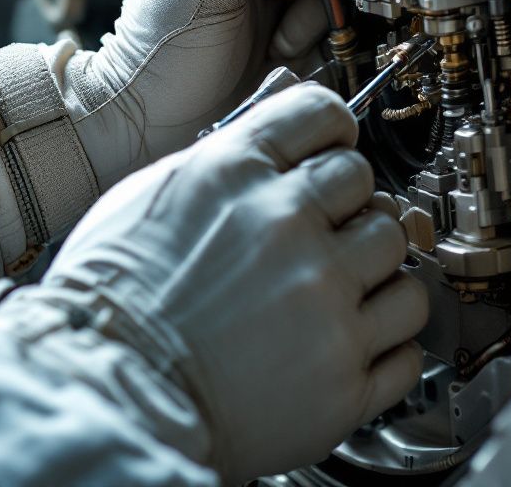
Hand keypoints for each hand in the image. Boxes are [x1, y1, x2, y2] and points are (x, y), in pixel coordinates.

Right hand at [37, 81, 427, 482]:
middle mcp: (287, 228)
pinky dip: (384, 338)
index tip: (334, 147)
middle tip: (323, 227)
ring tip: (339, 286)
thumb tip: (261, 151)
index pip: (322, 113)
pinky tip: (347, 337)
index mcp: (235, 175)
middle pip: (367, 181)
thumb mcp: (145, 199)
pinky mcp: (344, 376)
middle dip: (348, 201)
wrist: (105, 397)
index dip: (333, 128)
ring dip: (375, 266)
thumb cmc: (107, 306)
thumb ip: (216, 166)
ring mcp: (323, 303)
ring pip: (399, 254)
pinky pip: (406, 339)